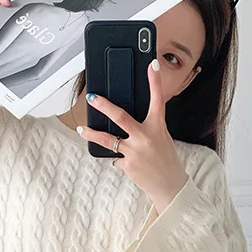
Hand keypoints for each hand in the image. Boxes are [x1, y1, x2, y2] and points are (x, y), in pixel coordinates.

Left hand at [76, 60, 189, 212]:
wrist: (169, 186)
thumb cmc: (165, 160)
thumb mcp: (161, 138)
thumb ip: (147, 128)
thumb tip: (124, 122)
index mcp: (158, 126)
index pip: (157, 99)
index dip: (154, 81)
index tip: (151, 65)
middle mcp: (146, 137)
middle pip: (120, 117)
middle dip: (103, 105)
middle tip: (92, 97)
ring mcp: (135, 151)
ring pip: (107, 139)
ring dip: (92, 133)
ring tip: (81, 130)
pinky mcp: (127, 165)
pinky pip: (115, 157)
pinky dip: (118, 158)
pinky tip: (128, 163)